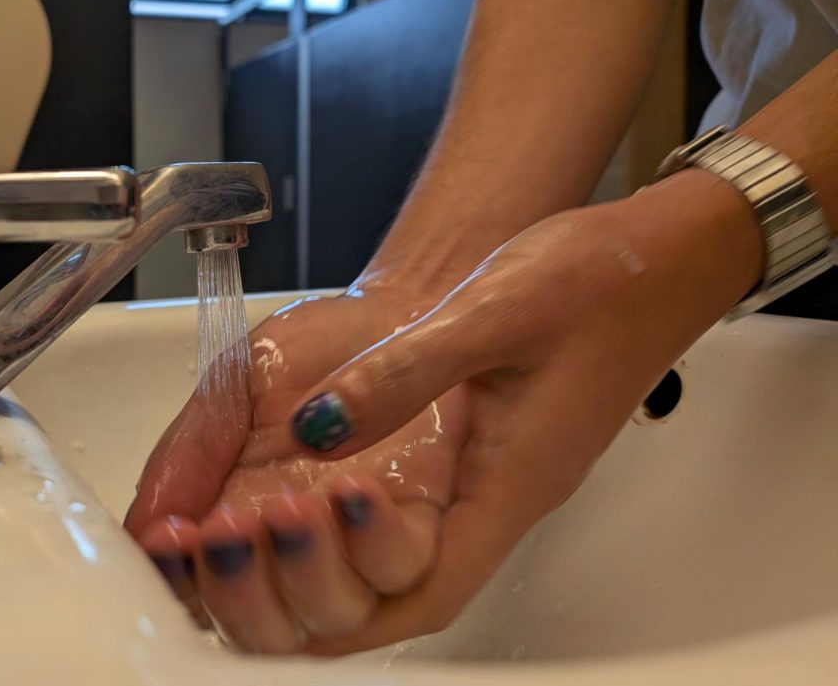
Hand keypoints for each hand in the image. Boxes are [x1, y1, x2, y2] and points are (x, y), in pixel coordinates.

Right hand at [124, 281, 471, 651]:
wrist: (398, 308)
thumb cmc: (319, 351)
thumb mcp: (234, 386)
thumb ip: (188, 454)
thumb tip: (142, 529)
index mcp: (234, 521)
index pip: (196, 587)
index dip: (179, 577)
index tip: (170, 535)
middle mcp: (293, 553)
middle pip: (260, 629)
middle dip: (238, 590)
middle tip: (227, 529)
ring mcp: (357, 551)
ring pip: (330, 616)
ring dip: (303, 572)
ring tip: (290, 507)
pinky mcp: (421, 530)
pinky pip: (402, 568)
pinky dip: (373, 540)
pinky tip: (353, 493)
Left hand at [127, 170, 760, 654]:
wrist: (646, 259)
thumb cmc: (594, 284)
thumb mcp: (492, 312)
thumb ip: (404, 371)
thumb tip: (319, 426)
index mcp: (510, 480)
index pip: (428, 587)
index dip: (348, 613)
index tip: (275, 613)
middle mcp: (495, 494)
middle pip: (400, 588)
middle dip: (310, 589)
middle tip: (227, 554)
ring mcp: (485, 475)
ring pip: (395, 553)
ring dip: (316, 556)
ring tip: (232, 534)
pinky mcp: (473, 449)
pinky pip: (399, 507)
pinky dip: (339, 517)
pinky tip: (292, 492)